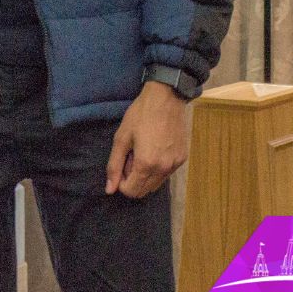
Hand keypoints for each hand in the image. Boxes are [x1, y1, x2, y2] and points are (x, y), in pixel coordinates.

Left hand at [105, 81, 187, 198]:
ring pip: (156, 185)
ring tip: (142, 152)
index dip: (121, 181)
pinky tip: (154, 149)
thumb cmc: (140, 116)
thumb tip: (109, 190)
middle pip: (143, 191)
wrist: (166, 99)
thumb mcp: (121, 138)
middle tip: (131, 156)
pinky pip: (166, 174)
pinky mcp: (182, 160)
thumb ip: (114, 165)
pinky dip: (157, 169)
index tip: (121, 163)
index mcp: (146, 165)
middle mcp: (163, 170)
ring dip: (145, 175)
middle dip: (132, 179)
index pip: (131, 191)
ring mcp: (175, 165)